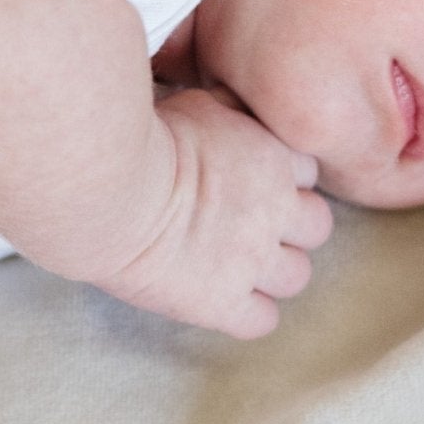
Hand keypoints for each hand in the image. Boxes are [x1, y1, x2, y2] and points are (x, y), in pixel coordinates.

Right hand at [95, 88, 331, 337]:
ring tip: (235, 265)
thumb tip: (229, 104)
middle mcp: (274, 212)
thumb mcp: (193, 102)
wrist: (107, 191)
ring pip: (297, 276)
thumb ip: (226, 110)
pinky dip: (247, 312)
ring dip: (273, 271)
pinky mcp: (222, 303)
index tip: (250, 182)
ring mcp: (252, 261)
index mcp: (272, 159)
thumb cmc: (139, 140)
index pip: (307, 174)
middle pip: (316, 227)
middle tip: (247, 225)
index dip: (282, 179)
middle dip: (288, 226)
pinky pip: (263, 321)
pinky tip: (219, 296)